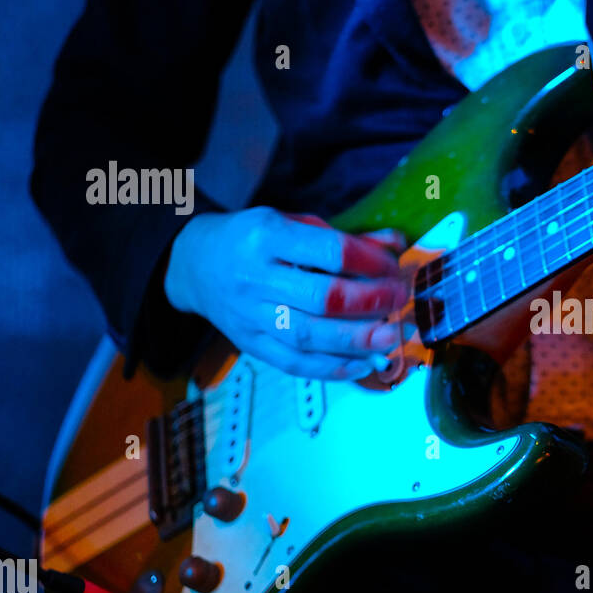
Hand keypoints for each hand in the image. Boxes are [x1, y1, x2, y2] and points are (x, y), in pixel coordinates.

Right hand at [164, 206, 408, 379]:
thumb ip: (344, 237)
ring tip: (392, 338)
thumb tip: (396, 244)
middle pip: (321, 298)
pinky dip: (332, 368)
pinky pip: (294, 363)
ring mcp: (251, 315)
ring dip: (357, 341)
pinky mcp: (251, 343)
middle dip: (370, 303)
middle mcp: (256, 278)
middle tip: (400, 301)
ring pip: (309, 335)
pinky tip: (362, 365)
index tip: (393, 267)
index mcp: (267, 236)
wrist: (192, 265)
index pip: (329, 251)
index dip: (369, 262)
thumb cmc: (251, 240)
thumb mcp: (292, 224)